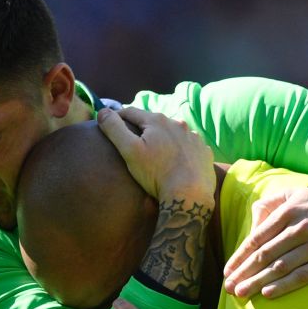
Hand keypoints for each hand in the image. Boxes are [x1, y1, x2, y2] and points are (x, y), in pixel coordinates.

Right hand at [98, 107, 214, 202]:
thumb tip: (102, 111)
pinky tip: (177, 161)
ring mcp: (194, 138)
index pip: (131, 112)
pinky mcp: (204, 152)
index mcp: (157, 121)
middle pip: (154, 122)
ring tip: (156, 151)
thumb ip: (115, 129)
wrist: (189, 197)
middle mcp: (178, 124)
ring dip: (164, 138)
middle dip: (143, 127)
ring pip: (173, 133)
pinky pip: (189, 146)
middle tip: (133, 139)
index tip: (110, 123)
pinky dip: (181, 150)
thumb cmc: (156, 175)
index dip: (118, 117)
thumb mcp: (130, 151)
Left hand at [223, 183, 307, 298]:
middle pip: (265, 255)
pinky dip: (284, 285)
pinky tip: (268, 294)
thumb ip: (270, 204)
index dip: (239, 257)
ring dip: (258, 282)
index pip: (257, 239)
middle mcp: (300, 228)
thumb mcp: (295, 194)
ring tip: (242, 293)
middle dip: (244, 273)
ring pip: (281, 267)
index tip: (227, 272)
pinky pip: (303, 276)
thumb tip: (251, 221)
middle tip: (228, 288)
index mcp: (288, 212)